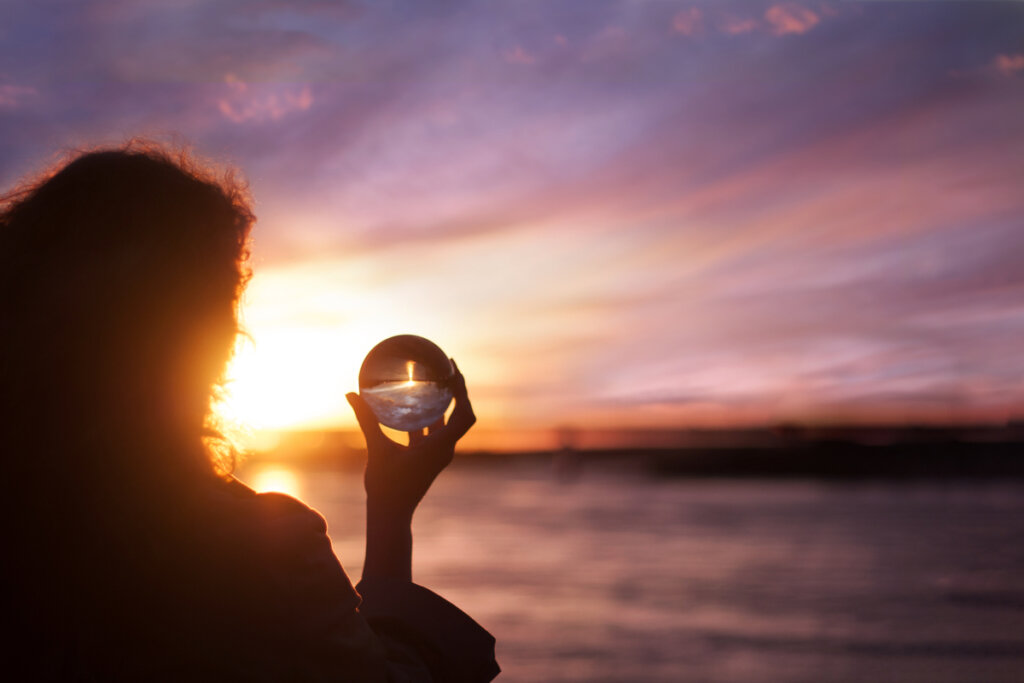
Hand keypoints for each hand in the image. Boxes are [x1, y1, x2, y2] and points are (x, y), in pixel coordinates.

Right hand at [346, 360, 475, 520]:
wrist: (391, 514)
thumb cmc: (386, 486)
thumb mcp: (376, 449)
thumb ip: (365, 420)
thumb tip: (350, 394)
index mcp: (440, 447)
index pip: (464, 414)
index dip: (463, 390)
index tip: (453, 369)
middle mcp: (445, 449)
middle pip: (461, 414)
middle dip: (458, 391)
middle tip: (447, 367)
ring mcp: (438, 453)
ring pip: (449, 422)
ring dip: (446, 402)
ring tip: (435, 379)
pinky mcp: (428, 456)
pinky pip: (434, 430)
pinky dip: (429, 415)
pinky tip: (415, 403)